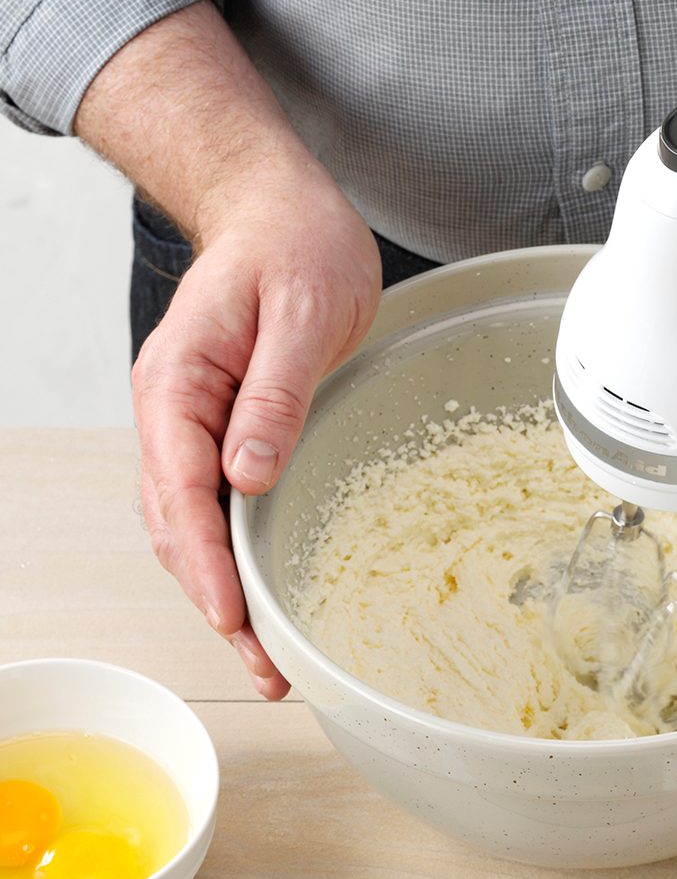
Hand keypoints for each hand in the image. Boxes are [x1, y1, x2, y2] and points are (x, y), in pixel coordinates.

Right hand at [75, 1, 381, 696]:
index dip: (209, 562)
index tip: (233, 616)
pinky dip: (236, 558)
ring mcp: (192, 426)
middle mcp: (172, 413)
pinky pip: (216, 507)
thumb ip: (273, 396)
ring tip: (270, 655)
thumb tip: (247, 476)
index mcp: (179, 384)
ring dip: (226, 592)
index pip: (182, 491)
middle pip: (181, 528)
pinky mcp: (222, 431)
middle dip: (219, 601)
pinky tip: (262, 593)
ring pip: (194, 528)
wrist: (280, 211)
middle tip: (269, 666)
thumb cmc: (293, 246)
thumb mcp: (301, 314)